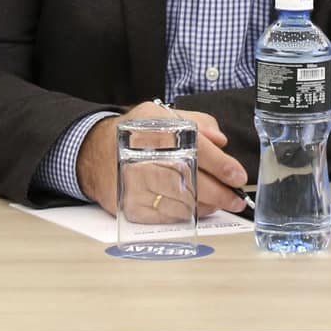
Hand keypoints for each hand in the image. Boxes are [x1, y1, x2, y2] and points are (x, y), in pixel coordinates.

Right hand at [77, 101, 247, 217]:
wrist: (92, 153)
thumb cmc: (134, 134)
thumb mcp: (160, 114)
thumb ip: (195, 121)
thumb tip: (221, 140)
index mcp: (155, 130)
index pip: (196, 148)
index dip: (221, 164)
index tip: (238, 175)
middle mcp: (143, 157)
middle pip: (190, 180)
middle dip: (219, 192)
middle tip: (236, 198)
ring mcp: (135, 185)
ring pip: (180, 201)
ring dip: (205, 205)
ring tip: (220, 203)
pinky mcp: (130, 206)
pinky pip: (165, 216)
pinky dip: (185, 214)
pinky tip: (195, 209)